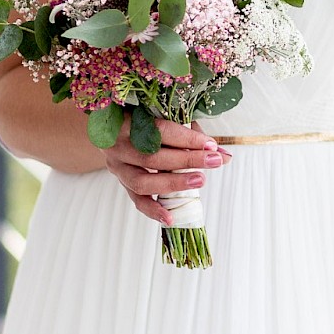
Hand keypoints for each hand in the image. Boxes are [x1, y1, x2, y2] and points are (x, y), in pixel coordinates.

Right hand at [104, 117, 232, 223]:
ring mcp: (118, 167)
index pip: (161, 131)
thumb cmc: (143, 118)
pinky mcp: (122, 183)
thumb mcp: (164, 115)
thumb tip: (221, 153)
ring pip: (143, 182)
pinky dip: (154, 210)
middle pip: (153, 157)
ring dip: (174, 183)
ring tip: (199, 181)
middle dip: (187, 160)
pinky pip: (137, 200)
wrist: (111, 127)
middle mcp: (117, 146)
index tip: (211, 145)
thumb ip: (190, 132)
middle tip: (214, 161)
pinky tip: (170, 217)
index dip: (187, 139)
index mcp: (126, 122)